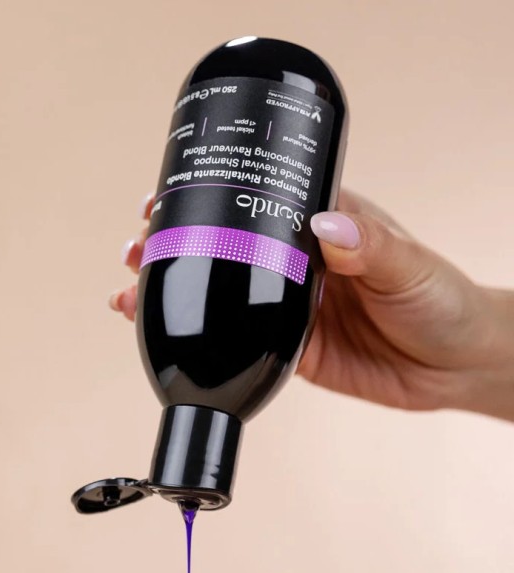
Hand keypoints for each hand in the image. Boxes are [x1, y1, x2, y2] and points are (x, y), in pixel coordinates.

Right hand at [111, 191, 513, 420]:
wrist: (453, 368)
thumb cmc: (442, 302)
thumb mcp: (408, 266)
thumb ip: (368, 245)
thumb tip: (325, 224)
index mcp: (323, 224)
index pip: (256, 198)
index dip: (210, 194)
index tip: (169, 195)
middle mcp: (296, 261)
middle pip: (223, 243)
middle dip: (174, 241)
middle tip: (137, 243)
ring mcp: (284, 303)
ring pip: (218, 292)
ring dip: (174, 288)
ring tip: (130, 288)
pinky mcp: (285, 346)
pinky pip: (234, 342)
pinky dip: (199, 339)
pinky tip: (167, 334)